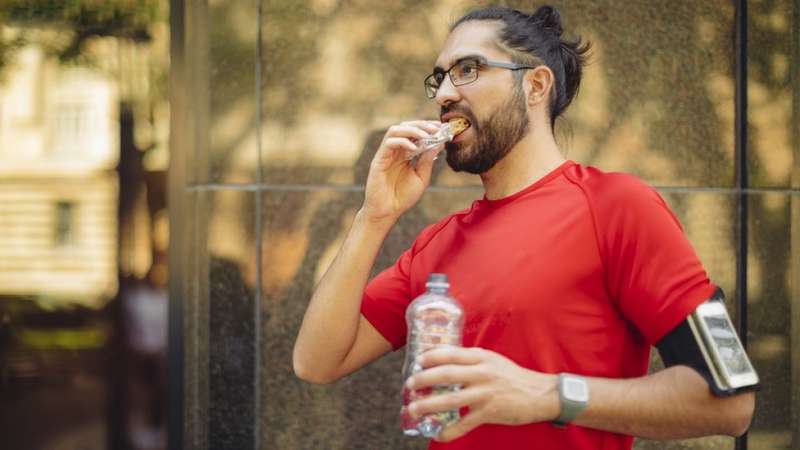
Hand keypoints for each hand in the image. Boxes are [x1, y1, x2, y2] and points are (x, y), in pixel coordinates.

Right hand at [361, 120, 443, 222]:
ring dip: (412, 130)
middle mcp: (395, 151)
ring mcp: (386, 154)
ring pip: (395, 130)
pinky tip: (414, 148)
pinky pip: (389, 143)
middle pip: (405, 126)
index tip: (441, 127)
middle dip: (422, 125)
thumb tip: (438, 144)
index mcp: (405, 154)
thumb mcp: (421, 177)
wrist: (388, 211)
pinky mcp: (379, 159)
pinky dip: (402, 141)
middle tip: (436, 128)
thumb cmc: (403, 197)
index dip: (428, 127)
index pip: (415, 134)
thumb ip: (427, 160)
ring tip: (426, 135)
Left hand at [405, 347, 558, 441]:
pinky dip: (450, 430)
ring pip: (451, 399)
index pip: (451, 354)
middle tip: (409, 386)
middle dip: (423, 380)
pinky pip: (465, 423)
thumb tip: (448, 357)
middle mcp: (482, 374)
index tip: (418, 362)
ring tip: (413, 410)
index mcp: (481, 358)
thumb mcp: (494, 360)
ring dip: (429, 405)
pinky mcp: (490, 412)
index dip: (431, 358)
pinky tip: (438, 434)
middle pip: (446, 375)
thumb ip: (473, 359)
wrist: (541, 394)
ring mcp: (486, 393)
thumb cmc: (514, 377)